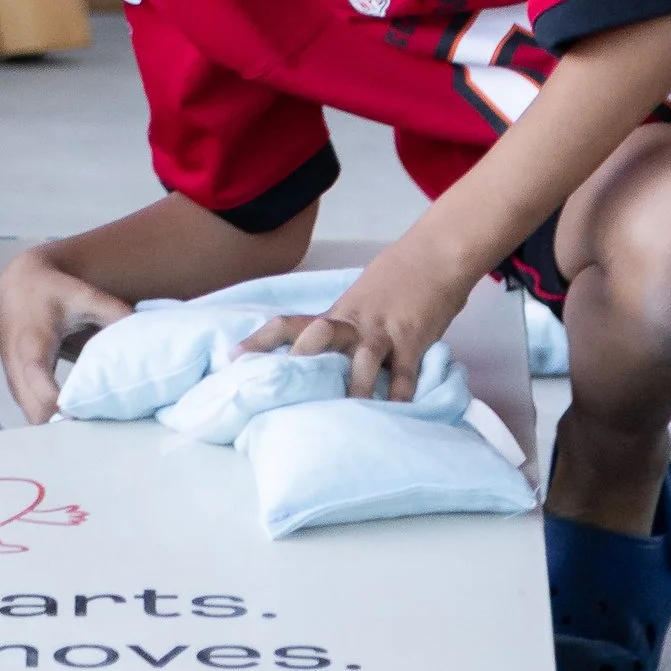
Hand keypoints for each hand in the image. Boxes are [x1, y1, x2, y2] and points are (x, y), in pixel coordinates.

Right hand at [0, 249, 131, 424]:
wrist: (14, 286)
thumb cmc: (50, 291)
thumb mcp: (82, 295)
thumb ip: (113, 312)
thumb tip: (144, 333)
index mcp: (32, 348)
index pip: (43, 392)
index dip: (67, 410)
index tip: (94, 414)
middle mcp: (17, 371)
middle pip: (38, 418)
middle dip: (66, 427)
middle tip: (101, 423)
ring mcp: (14, 382)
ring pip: (33, 421)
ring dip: (59, 426)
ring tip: (95, 421)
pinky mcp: (17, 387)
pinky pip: (33, 413)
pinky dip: (52, 419)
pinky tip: (80, 414)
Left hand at [238, 228, 470, 401]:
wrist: (436, 254)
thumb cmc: (398, 276)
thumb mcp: (361, 297)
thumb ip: (341, 325)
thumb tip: (317, 355)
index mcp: (337, 312)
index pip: (290, 323)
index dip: (261, 341)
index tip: (234, 358)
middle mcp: (354, 320)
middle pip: (319, 336)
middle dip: (301, 363)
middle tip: (282, 392)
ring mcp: (383, 330)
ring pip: (362, 358)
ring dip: (354, 388)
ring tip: (344, 416)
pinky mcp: (413, 339)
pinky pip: (404, 372)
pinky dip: (400, 396)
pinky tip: (395, 416)